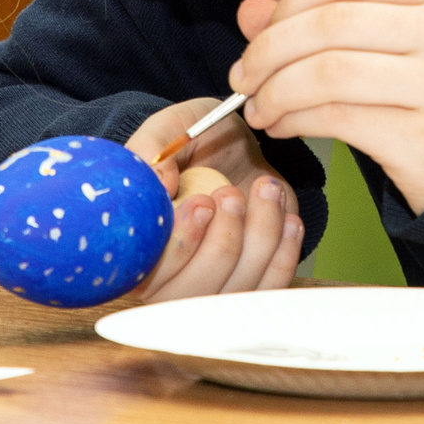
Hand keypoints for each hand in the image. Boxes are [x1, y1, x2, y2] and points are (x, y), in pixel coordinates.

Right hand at [121, 100, 302, 300]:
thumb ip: (153, 148)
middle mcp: (168, 280)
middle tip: (231, 194)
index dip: (180, 245)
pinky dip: (284, 253)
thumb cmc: (192, 144)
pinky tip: (287, 218)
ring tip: (266, 188)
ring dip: (260, 237)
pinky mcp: (249, 286)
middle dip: (222, 243)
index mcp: (136, 248)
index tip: (202, 204)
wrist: (233, 150)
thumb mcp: (168, 129)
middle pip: (194, 295)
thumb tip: (159, 184)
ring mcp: (212, 289)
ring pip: (237, 290)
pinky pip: (269, 289)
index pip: (150, 273)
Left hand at [231, 0, 423, 215]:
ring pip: (328, 73)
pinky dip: (294, 121)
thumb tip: (249, 14)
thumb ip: (317, 23)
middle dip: (269, 51)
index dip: (289, 1)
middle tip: (243, 78)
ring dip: (276, 92)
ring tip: (259, 109)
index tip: (261, 33)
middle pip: (330, 23)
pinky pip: (337, 119)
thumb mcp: (381, 48)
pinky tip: (281, 127)